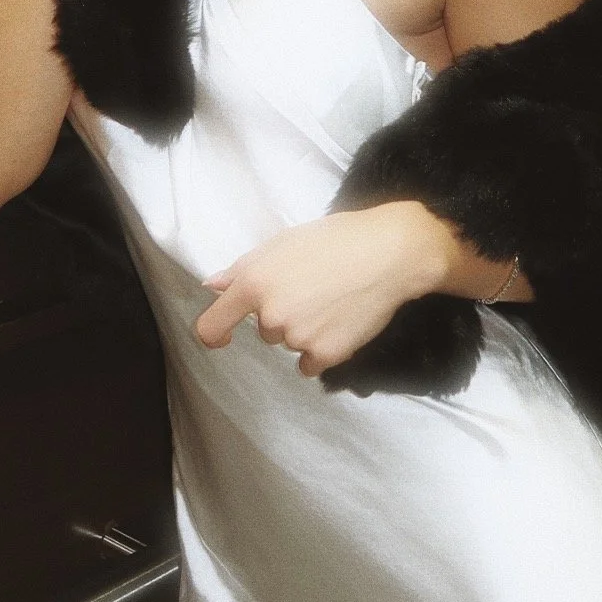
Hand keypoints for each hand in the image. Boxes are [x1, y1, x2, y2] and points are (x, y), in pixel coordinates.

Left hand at [193, 204, 457, 378]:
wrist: (389, 253)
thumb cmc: (336, 238)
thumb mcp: (283, 241)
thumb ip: (243, 268)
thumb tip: (213, 285)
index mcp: (254, 283)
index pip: (211, 327)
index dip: (214, 335)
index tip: (223, 338)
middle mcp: (270, 315)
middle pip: (264, 330)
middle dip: (281, 315)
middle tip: (311, 289)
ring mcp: (298, 339)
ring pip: (290, 343)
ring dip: (304, 330)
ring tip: (332, 300)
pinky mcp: (326, 355)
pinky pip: (311, 362)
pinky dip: (322, 349)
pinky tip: (340, 322)